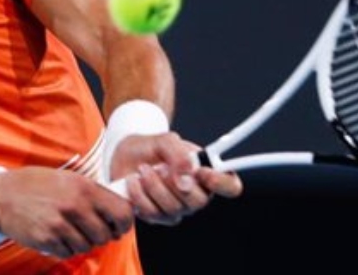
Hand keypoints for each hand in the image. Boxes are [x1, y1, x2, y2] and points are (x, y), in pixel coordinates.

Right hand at [0, 167, 134, 258]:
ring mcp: (60, 224)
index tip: (117, 226)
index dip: (124, 224)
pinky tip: (56, 236)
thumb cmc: (39, 186)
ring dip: (82, 243)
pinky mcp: (46, 239)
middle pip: (106, 235)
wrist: (2, 196)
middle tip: (90, 230)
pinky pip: (68, 253)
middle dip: (101, 236)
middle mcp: (75, 205)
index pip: (122, 213)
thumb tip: (122, 209)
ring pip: (87, 246)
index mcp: (85, 188)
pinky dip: (65, 248)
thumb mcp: (70, 180)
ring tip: (69, 230)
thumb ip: (95, 194)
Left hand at [111, 132, 242, 224]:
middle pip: (199, 202)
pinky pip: (152, 213)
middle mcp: (197, 194)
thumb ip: (179, 153)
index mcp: (207, 173)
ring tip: (143, 169)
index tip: (202, 171)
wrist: (126, 154)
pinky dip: (139, 195)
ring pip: (173, 208)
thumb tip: (188, 173)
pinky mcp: (158, 216)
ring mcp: (178, 208)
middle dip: (174, 183)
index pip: (230, 186)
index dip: (222, 183)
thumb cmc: (152, 146)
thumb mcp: (165, 140)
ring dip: (153, 186)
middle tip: (160, 167)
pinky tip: (134, 181)